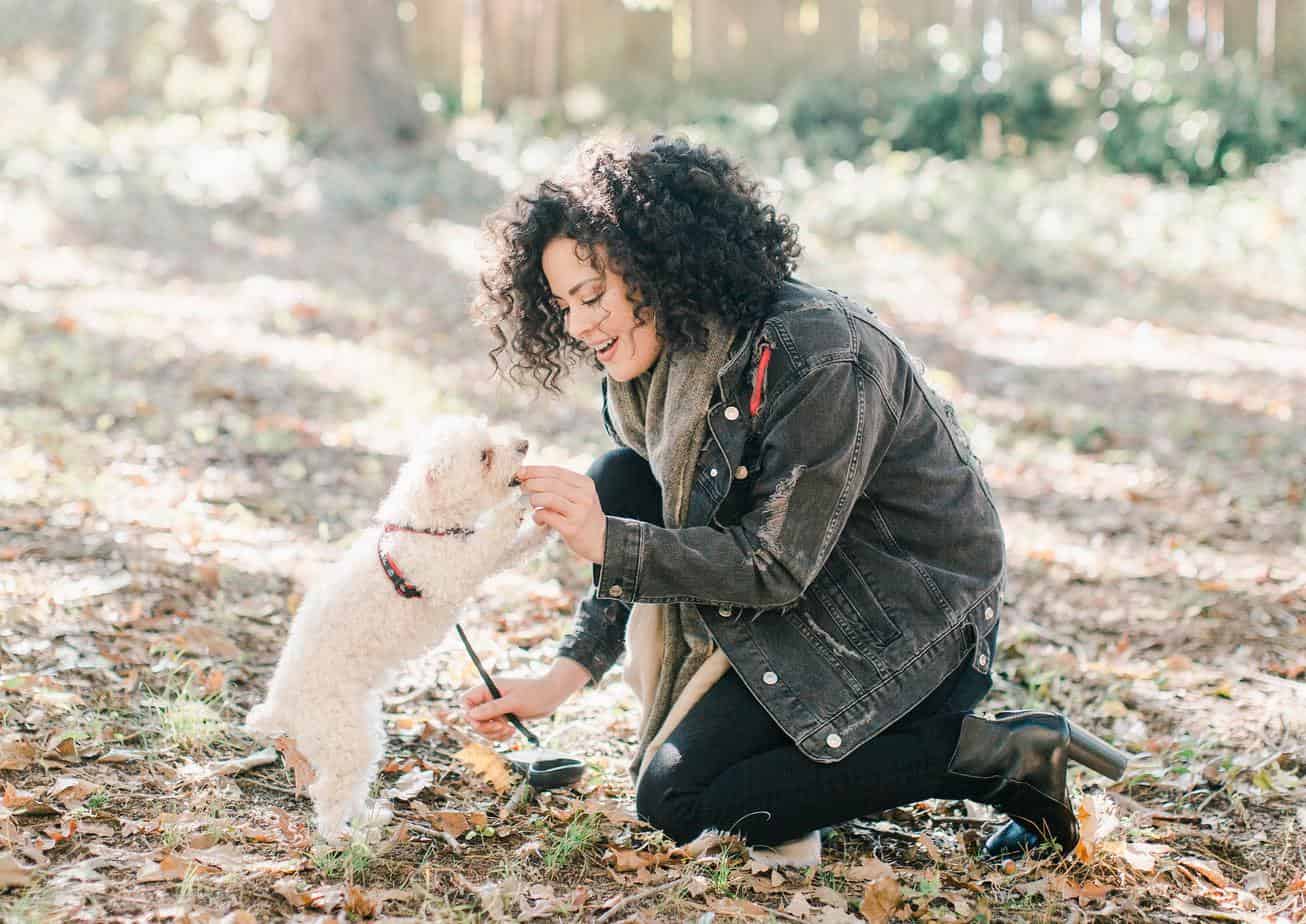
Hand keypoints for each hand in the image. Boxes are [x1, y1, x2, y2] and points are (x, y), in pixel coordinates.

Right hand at [461, 659, 589, 740]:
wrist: (552, 696)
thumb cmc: (535, 694)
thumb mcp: (514, 702)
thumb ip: (492, 708)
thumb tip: (470, 715)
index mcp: (489, 689)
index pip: (466, 701)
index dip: (469, 714)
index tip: (481, 722)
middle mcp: (490, 699)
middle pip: (473, 718)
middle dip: (485, 728)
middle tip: (501, 727)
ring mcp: (496, 709)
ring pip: (483, 728)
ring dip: (494, 734)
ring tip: (510, 730)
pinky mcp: (503, 718)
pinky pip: (494, 732)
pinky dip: (500, 736)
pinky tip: (512, 732)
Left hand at [516, 465, 606, 563]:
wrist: (601, 539)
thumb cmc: (582, 515)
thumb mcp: (579, 495)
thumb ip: (559, 485)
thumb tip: (529, 477)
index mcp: (585, 484)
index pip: (556, 471)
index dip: (536, 470)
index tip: (520, 471)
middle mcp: (584, 496)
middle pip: (551, 484)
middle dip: (532, 483)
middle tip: (522, 487)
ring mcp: (579, 513)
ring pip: (549, 498)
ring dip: (534, 499)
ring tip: (533, 503)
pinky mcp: (572, 528)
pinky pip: (547, 516)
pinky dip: (537, 515)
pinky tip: (539, 519)